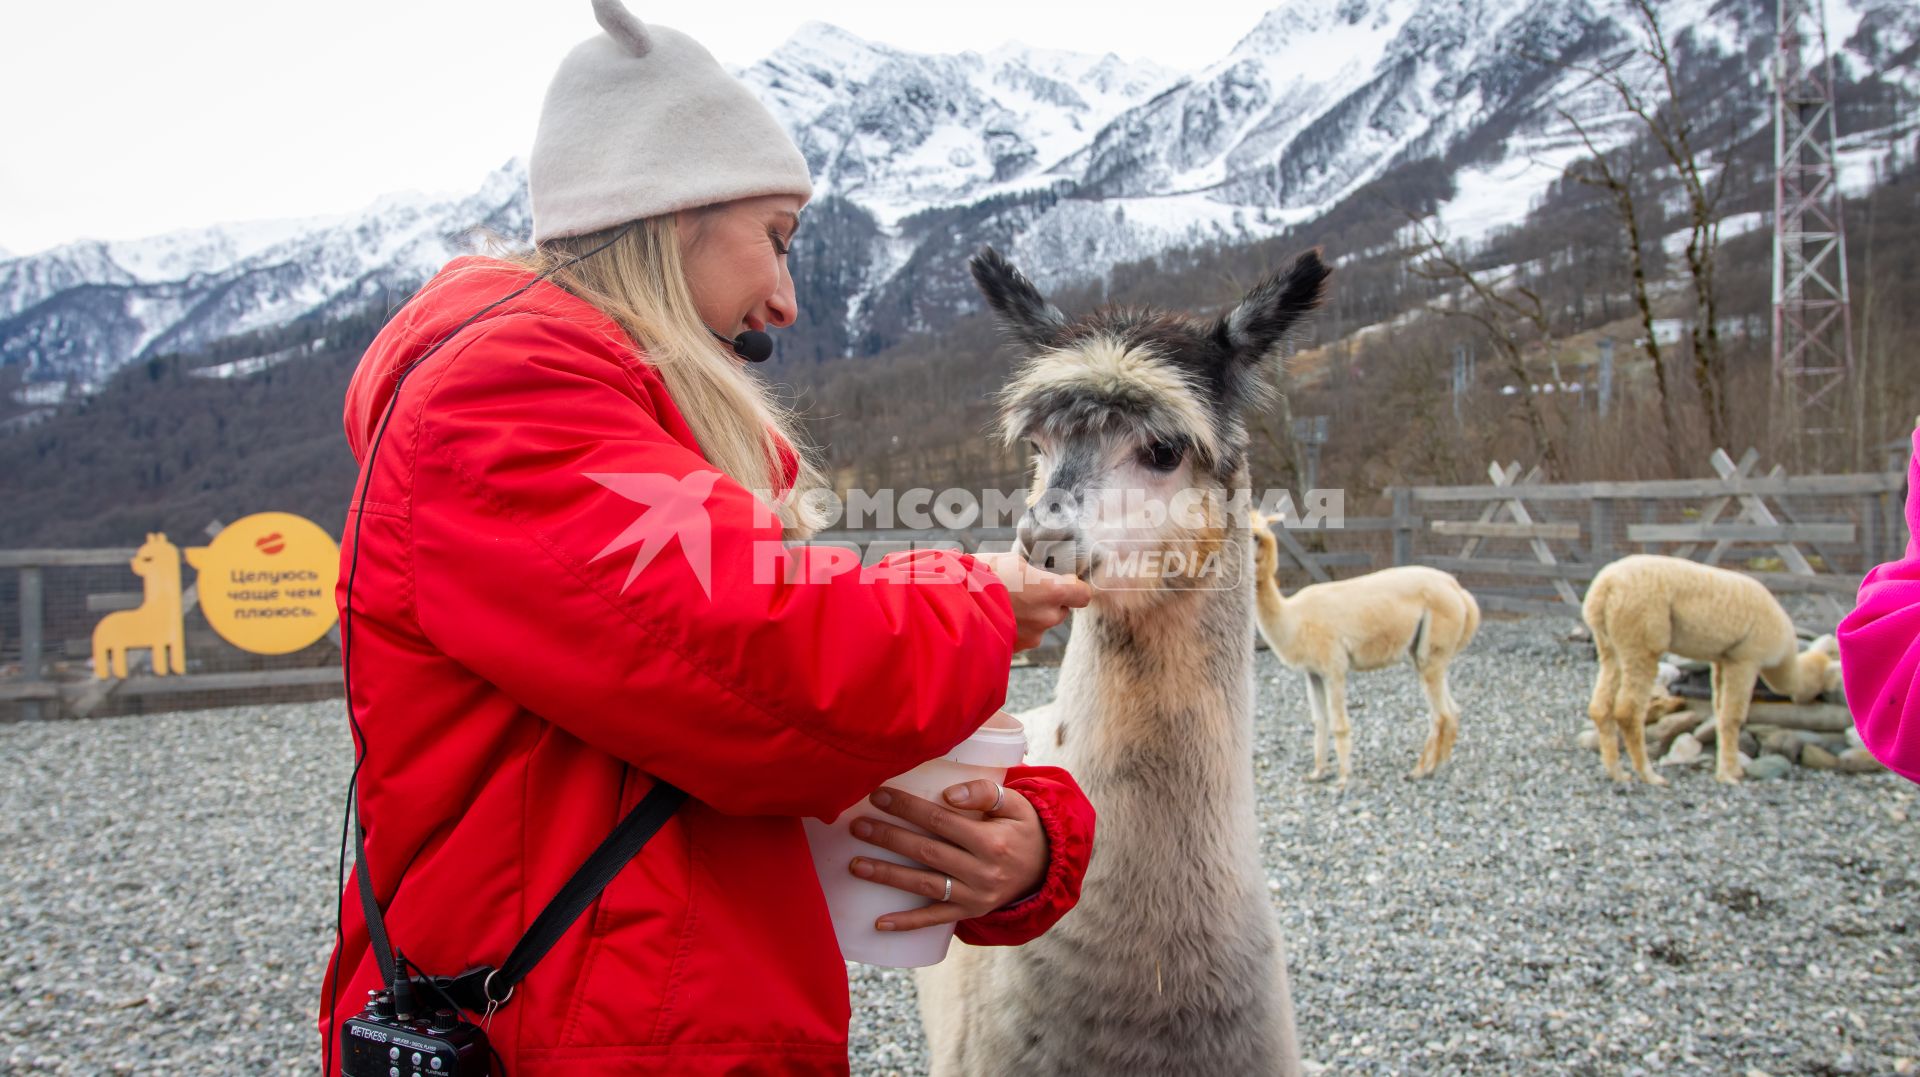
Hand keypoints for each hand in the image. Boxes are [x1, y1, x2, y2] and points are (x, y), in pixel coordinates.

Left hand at [847, 778, 1046, 931]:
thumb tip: (948, 795)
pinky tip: (878, 923)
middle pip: (926, 852)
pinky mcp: (969, 912)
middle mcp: (982, 872)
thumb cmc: (1023, 828)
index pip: (941, 820)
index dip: (908, 808)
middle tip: (857, 826)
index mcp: (992, 841)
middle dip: (888, 838)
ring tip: (855, 865)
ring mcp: (974, 896)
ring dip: (887, 876)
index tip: (878, 796)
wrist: (1047, 868)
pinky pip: (934, 919)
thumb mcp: (1016, 804)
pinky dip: (906, 923)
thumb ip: (985, 793)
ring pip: (923, 885)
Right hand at [976, 550, 1091, 650]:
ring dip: (1030, 616)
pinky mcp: (1015, 648)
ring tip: (1006, 603)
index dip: (1075, 588)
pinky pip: (1023, 636)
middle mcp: (1047, 617)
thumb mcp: (1013, 561)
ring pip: (1041, 624)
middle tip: (1026, 590)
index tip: (1064, 581)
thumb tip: (1039, 575)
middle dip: (1048, 601)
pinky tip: (997, 616)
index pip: (1083, 595)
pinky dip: (1014, 628)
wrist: (954, 604)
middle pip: (1060, 610)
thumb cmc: (982, 575)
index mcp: (1052, 592)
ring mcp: (1032, 636)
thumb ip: (1034, 572)